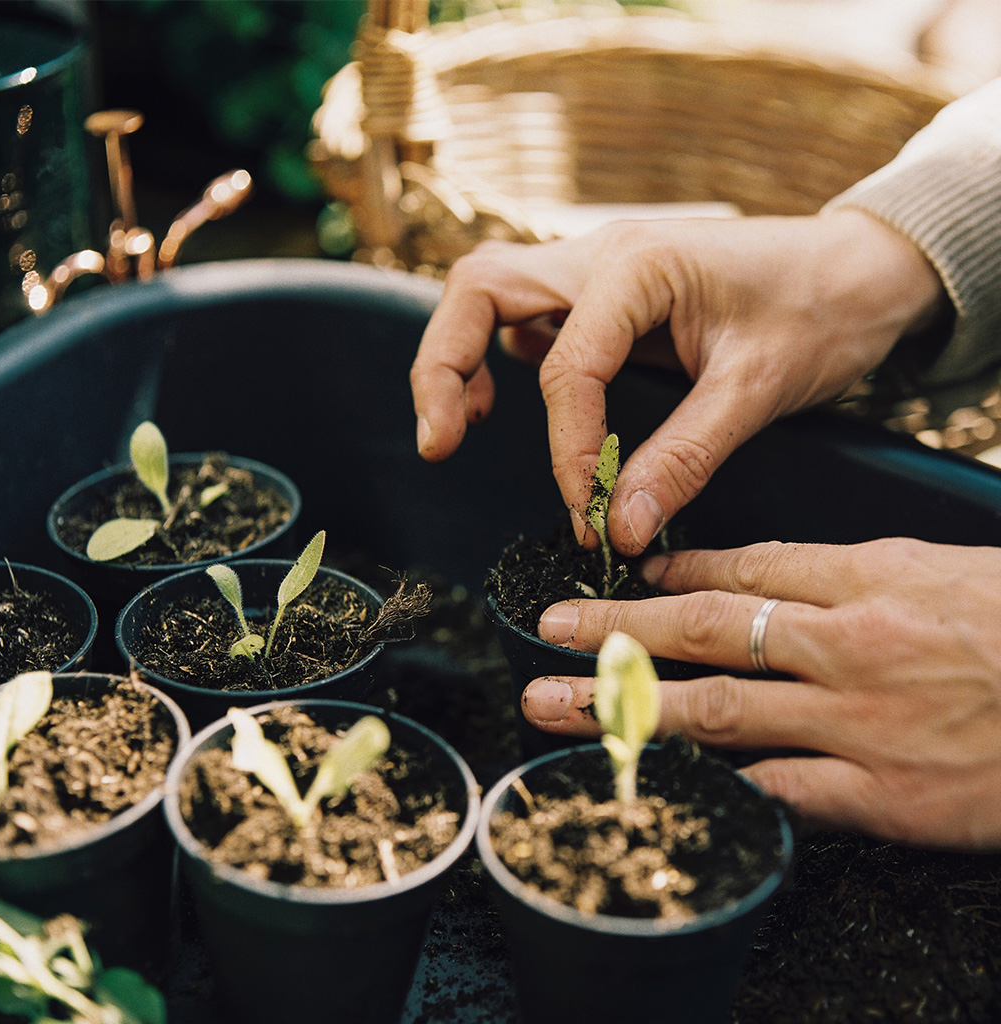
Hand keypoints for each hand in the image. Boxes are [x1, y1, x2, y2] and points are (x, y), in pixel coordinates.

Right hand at [410, 211, 943, 553]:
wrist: (861, 267)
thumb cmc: (822, 310)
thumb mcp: (759, 388)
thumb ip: (686, 457)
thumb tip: (622, 528)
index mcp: (639, 265)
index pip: (567, 367)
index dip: (568, 451)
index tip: (589, 514)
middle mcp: (601, 255)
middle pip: (480, 288)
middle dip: (443, 366)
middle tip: (439, 443)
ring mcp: (595, 270)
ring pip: (487, 294)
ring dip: (456, 357)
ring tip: (455, 430)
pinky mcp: (601, 295)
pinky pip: (523, 315)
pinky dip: (493, 359)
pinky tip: (503, 405)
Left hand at [521, 538, 1000, 850]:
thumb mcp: (948, 569)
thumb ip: (855, 576)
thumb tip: (770, 579)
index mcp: (873, 577)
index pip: (745, 567)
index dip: (670, 573)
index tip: (620, 576)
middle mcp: (852, 644)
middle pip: (707, 629)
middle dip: (614, 629)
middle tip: (545, 628)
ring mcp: (862, 723)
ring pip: (717, 709)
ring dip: (625, 706)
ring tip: (555, 705)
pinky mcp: (884, 796)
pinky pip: (775, 789)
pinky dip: (710, 781)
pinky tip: (652, 777)